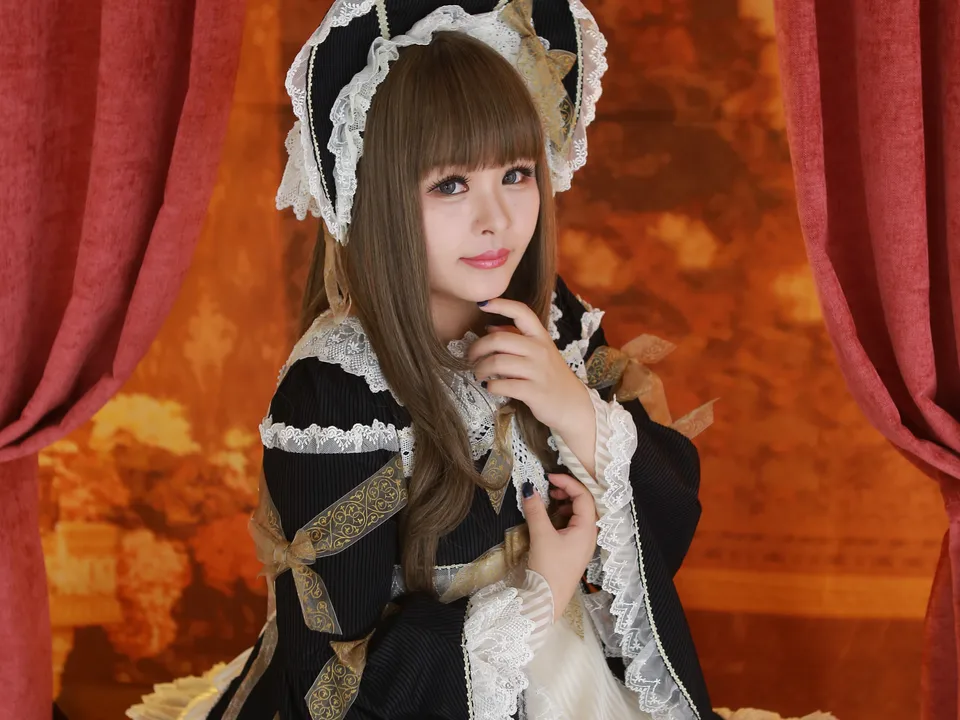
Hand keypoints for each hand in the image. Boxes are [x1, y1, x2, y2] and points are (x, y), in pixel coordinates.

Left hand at [470, 298, 592, 435]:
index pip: (522, 312)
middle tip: (471, 358)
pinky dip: (491, 386)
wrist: (573, 405)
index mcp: (540, 337)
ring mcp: (538, 371)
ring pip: (498, 362)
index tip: (482, 304)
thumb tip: (490, 327)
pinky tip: (490, 387)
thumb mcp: (539, 352)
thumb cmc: (551, 376)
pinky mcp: (534, 392)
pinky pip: (503, 385)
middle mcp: (540, 350)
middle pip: (499, 340)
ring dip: (481, 368)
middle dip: (477, 348)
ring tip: (479, 374)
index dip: (501, 305)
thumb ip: (516, 338)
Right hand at [522, 473, 597, 620]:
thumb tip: (529, 489)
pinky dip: (563, 516)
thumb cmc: (549, 568)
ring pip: (580, 515)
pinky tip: (550, 519)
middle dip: (569, 492)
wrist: (548, 600)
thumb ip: (535, 510)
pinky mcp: (575, 550)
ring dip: (566, 504)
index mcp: (588, 529)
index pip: (584, 496)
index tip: (550, 477)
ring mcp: (583, 543)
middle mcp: (590, 534)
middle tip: (551, 488)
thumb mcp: (541, 536)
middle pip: (585, 504)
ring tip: (550, 502)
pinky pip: (574, 525)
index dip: (568, 482)